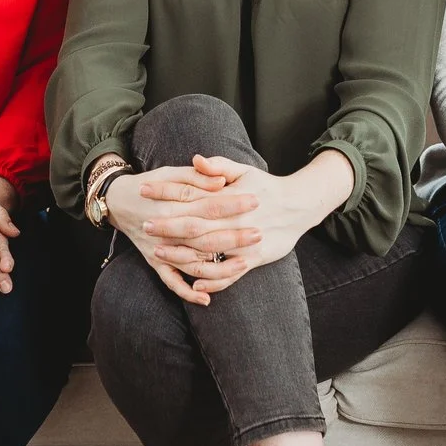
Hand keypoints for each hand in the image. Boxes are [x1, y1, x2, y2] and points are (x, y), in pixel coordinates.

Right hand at [105, 163, 258, 305]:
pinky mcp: (154, 262)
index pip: (208, 205)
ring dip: (219, 267)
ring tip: (244, 265)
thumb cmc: (150, 184)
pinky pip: (171, 281)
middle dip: (233, 236)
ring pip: (192, 264)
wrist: (117, 200)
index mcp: (171, 204)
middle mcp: (166, 230)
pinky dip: (187, 292)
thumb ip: (197, 177)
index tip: (255, 201)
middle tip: (258, 233)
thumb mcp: (171, 173)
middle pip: (204, 237)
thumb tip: (222, 182)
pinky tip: (206, 298)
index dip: (232, 204)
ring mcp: (160, 249)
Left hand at [157, 151, 352, 296]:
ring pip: (208, 254)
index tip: (145, 193)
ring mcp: (244, 244)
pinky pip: (231, 275)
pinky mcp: (254, 260)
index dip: (167, 196)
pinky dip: (213, 282)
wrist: (300, 206)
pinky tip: (195, 285)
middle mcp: (235, 223)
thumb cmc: (267, 186)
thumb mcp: (244, 170)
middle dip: (168, 228)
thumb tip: (196, 159)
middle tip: (145, 226)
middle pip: (195, 228)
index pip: (191, 198)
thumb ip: (219, 167)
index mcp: (230, 200)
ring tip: (159, 254)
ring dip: (182, 257)